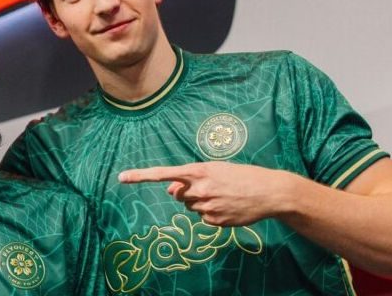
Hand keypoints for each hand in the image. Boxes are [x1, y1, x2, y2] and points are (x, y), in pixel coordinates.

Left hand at [119, 161, 294, 226]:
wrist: (269, 192)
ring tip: (223, 195)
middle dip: (187, 192)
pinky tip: (228, 207)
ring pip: (190, 207)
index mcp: (199, 170)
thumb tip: (171, 191)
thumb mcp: (216, 170)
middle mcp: (200, 188)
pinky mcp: (215, 221)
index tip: (122, 177)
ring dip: (201, 202)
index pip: (164, 173)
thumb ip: (190, 179)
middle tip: (210, 187)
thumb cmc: (241, 176)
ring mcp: (207, 206)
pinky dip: (212, 213)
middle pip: (178, 194)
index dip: (141, 176)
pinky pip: (203, 218)